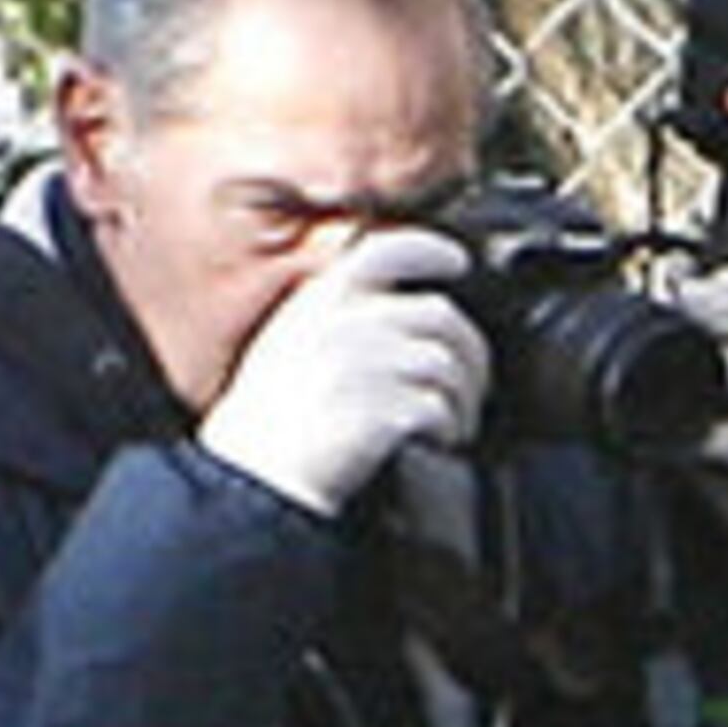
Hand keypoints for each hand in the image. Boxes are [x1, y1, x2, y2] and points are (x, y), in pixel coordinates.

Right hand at [199, 228, 488, 514]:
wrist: (255, 476)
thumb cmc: (267, 421)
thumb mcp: (286, 342)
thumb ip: (333, 314)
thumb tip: (390, 305)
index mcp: (321, 301)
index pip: (388, 250)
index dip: (432, 251)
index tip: (457, 261)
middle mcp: (347, 324)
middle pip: (439, 315)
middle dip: (469, 350)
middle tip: (472, 381)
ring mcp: (367, 365)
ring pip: (448, 364)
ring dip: (464, 396)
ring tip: (456, 420)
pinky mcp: (385, 410)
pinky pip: (441, 408)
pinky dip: (450, 427)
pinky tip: (440, 440)